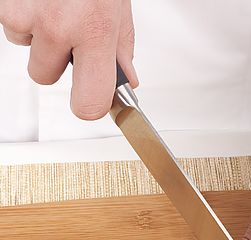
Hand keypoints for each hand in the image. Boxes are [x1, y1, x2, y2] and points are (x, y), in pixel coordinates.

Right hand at [0, 0, 137, 118]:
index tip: (89, 98)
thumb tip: (125, 81)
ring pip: (25, 49)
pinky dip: (22, 14)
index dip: (88, 105)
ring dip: (37, 35)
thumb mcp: (118, 8)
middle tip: (68, 35)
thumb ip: (120, 48)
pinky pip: (11, 25)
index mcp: (95, 33)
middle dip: (55, 62)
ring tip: (54, 6)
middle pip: (45, 78)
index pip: (88, 104)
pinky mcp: (5, 3)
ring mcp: (28, 13)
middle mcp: (59, 27)